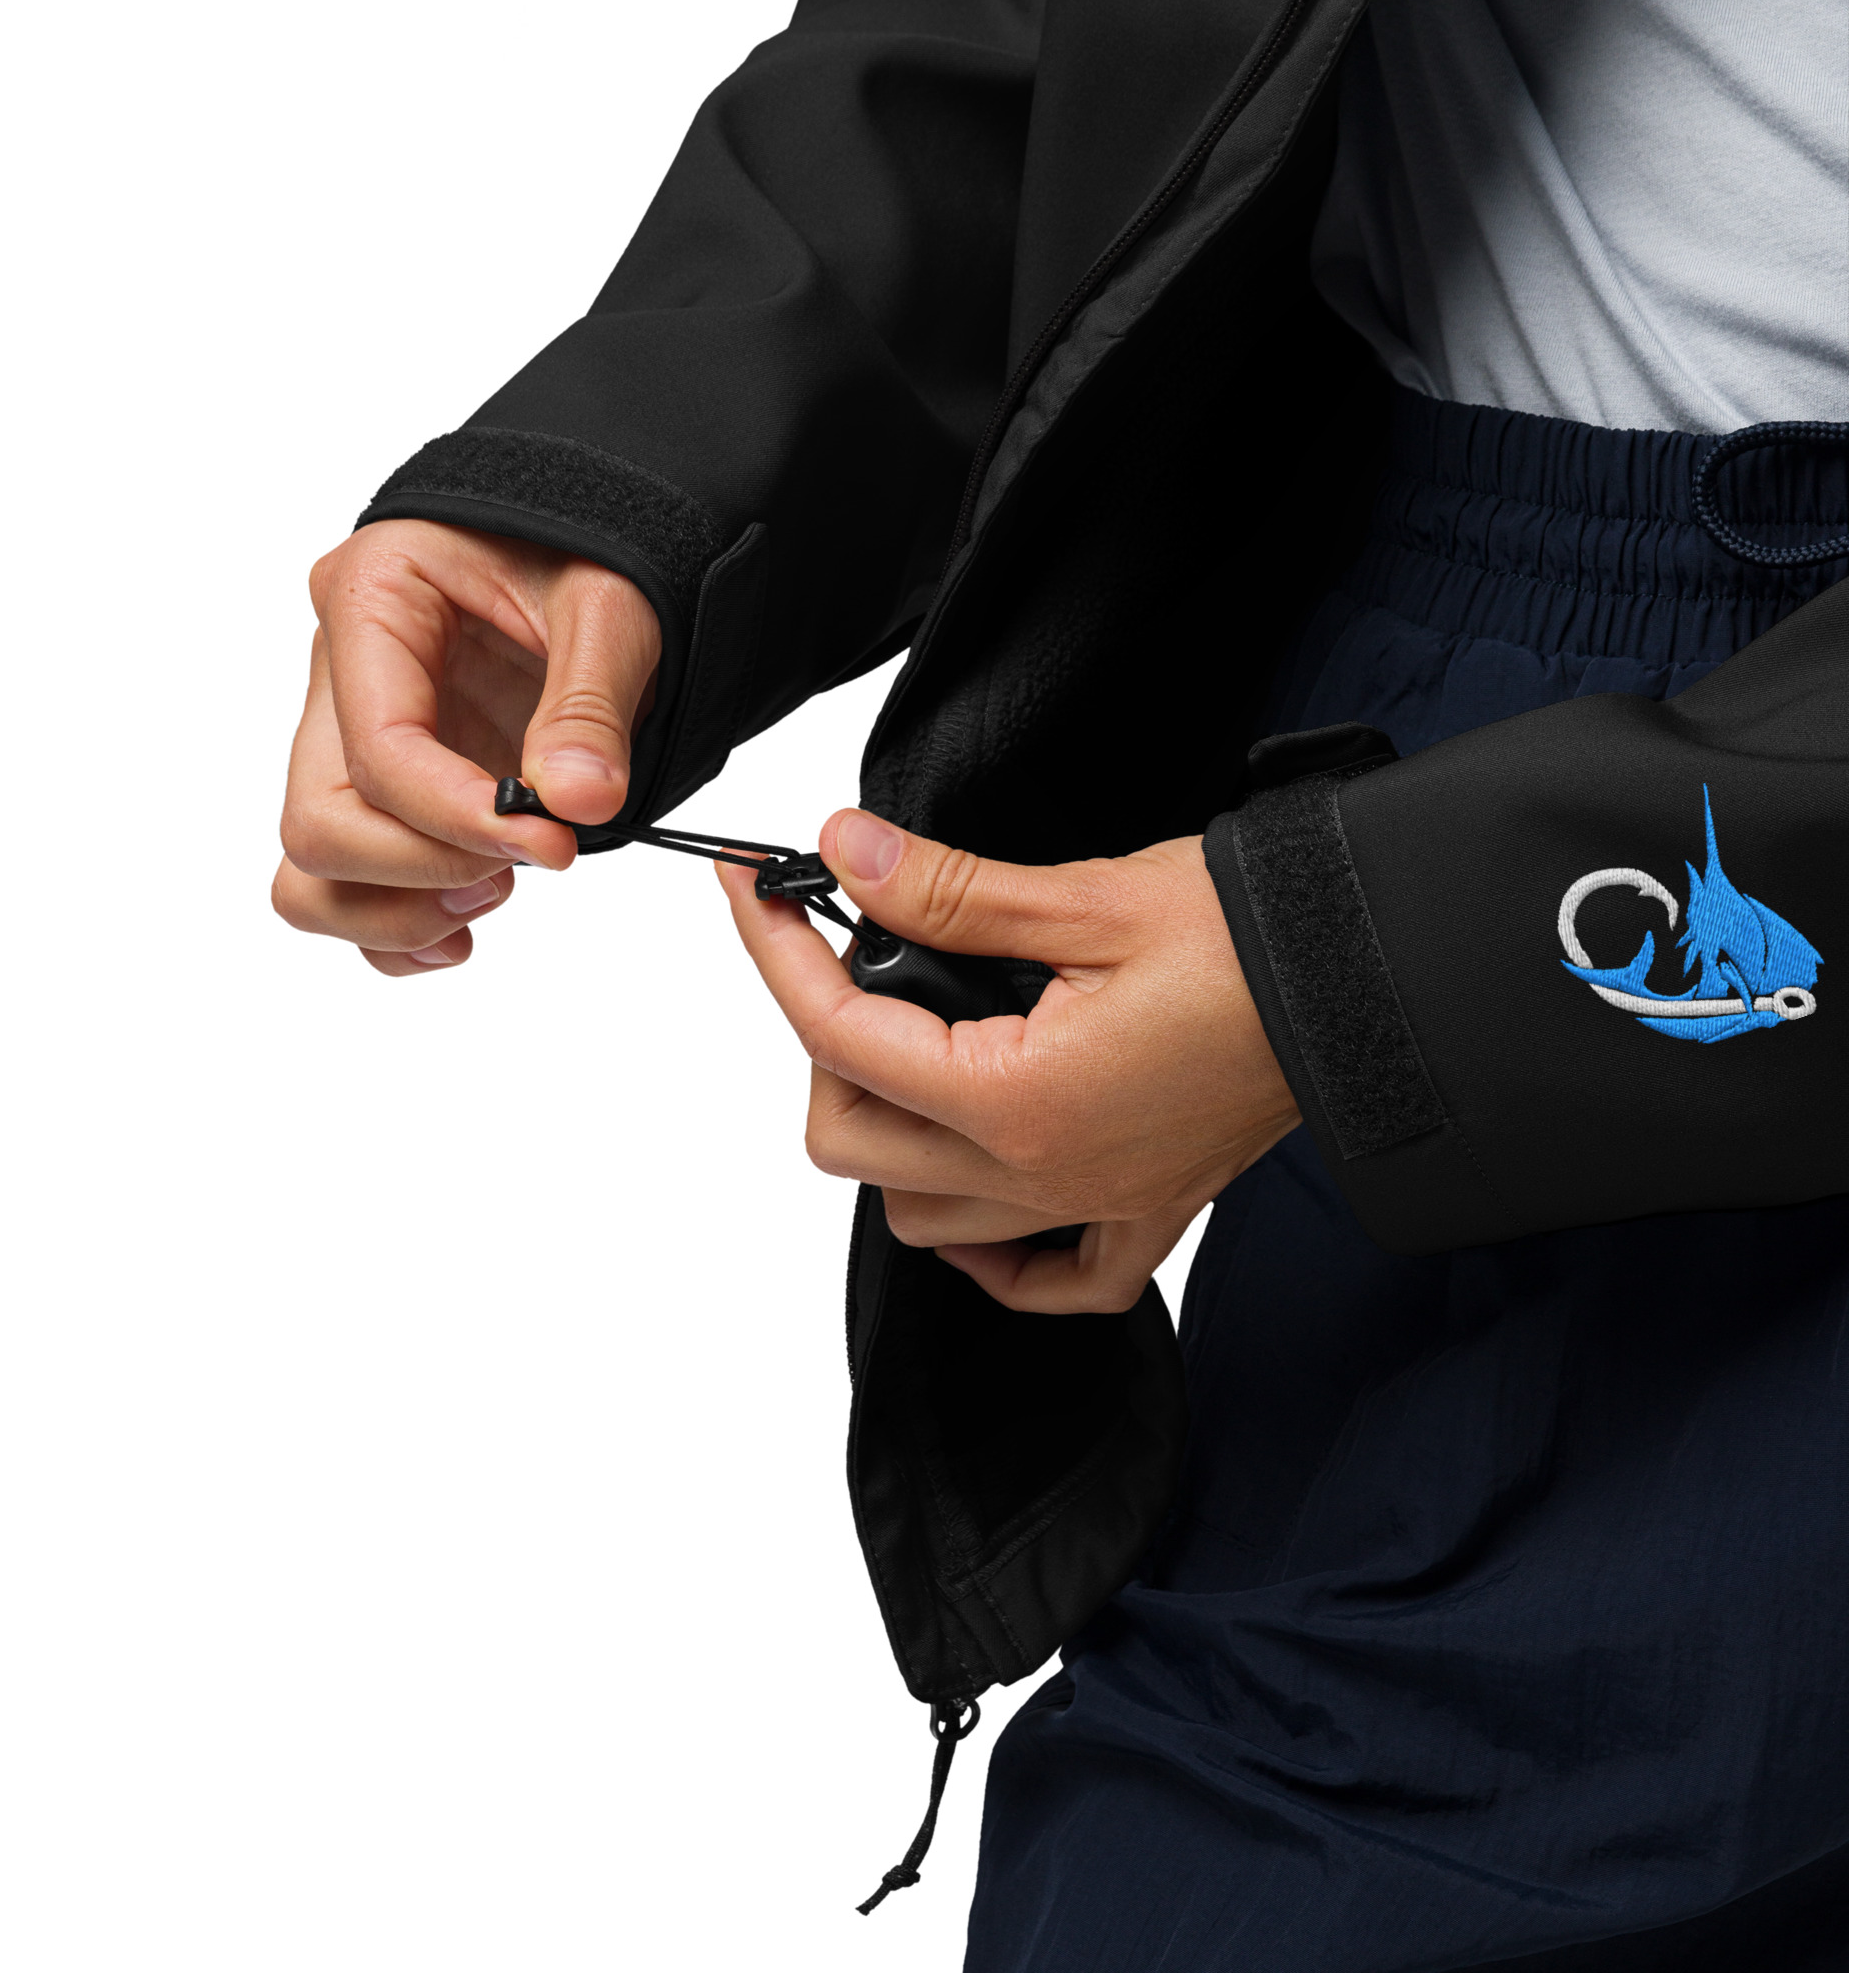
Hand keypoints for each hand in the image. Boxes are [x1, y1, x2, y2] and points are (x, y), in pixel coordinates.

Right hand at [272, 520, 659, 974]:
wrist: (595, 547)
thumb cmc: (590, 548)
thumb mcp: (611, 603)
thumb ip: (591, 704)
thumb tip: (579, 801)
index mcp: (372, 598)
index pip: (378, 750)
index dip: (458, 818)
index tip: (551, 844)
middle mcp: (339, 673)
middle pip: (319, 822)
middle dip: (422, 870)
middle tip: (529, 862)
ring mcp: (351, 738)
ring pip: (310, 870)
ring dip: (398, 911)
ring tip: (499, 892)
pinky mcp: (383, 790)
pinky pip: (343, 888)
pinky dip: (396, 929)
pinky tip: (468, 925)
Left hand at [719, 811, 1299, 1312]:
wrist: (1376, 983)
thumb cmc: (1254, 942)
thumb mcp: (1084, 900)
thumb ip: (947, 890)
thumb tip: (847, 851)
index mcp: (1017, 1097)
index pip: (838, 1035)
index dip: (775, 953)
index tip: (754, 893)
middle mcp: (1042, 1174)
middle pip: (851, 1142)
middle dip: (825, 1045)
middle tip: (855, 962)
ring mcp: (1089, 1206)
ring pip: (919, 1215)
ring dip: (891, 1136)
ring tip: (918, 1047)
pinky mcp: (1141, 1212)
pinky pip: (1041, 1280)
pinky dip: (990, 1251)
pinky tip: (980, 1188)